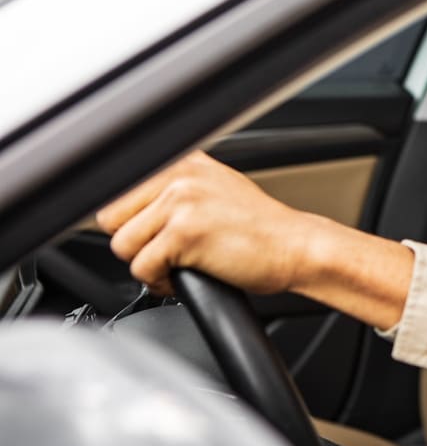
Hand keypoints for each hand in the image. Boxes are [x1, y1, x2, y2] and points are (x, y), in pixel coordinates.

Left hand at [96, 151, 317, 295]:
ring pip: (123, 245)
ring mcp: (181, 203)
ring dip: (147, 265)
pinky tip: (184, 278)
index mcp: (184, 162)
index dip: (131, 223)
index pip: (118, 191)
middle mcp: (179, 176)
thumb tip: (135, 206)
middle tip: (167, 254)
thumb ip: (177, 189)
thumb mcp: (217, 189)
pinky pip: (143, 268)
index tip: (149, 237)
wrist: (297, 248)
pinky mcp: (184, 234)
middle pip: (111, 218)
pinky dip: (159, 282)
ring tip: (176, 267)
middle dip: (135, 243)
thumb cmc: (263, 229)